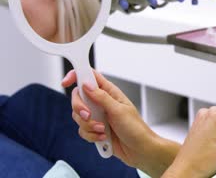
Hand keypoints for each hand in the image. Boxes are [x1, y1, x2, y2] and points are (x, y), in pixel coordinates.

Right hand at [63, 70, 179, 174]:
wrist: (139, 149)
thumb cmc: (135, 128)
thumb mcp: (118, 110)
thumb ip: (101, 97)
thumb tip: (86, 85)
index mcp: (109, 92)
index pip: (90, 77)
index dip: (76, 75)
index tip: (66, 82)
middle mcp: (101, 102)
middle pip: (78, 97)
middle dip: (79, 108)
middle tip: (89, 116)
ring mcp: (97, 116)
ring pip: (78, 116)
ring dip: (88, 125)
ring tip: (103, 130)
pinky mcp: (95, 129)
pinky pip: (82, 130)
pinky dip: (91, 135)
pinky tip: (103, 137)